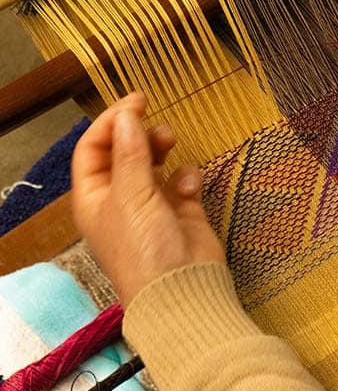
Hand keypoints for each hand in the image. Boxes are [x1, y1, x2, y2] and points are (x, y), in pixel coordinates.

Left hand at [72, 93, 225, 305]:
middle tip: (158, 125)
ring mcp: (153, 204)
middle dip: (139, 133)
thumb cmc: (144, 247)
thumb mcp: (131, 195)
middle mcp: (121, 198)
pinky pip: (184, 180)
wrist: (183, 288)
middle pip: (124, 151)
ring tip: (173, 142)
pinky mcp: (183, 210)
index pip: (93, 148)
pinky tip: (191, 187)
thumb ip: (131, 152)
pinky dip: (189, 176)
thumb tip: (128, 116)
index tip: (137, 102)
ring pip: (155, 162)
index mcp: (95, 196)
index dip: (111, 122)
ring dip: (163, 148)